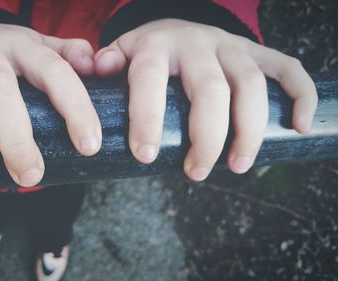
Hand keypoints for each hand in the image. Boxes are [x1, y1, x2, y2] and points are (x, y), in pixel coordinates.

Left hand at [94, 19, 316, 180]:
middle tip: (196, 174)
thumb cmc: (149, 53)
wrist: (180, 27)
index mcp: (156, 46)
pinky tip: (299, 126)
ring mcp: (232, 46)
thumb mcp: (122, 54)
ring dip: (250, 129)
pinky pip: (288, 69)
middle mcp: (197, 42)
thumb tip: (96, 69)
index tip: (145, 157)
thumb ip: (108, 62)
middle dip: (206, 137)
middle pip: (210, 89)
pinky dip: (300, 95)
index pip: (149, 79)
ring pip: (251, 84)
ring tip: (238, 167)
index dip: (146, 117)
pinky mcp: (258, 53)